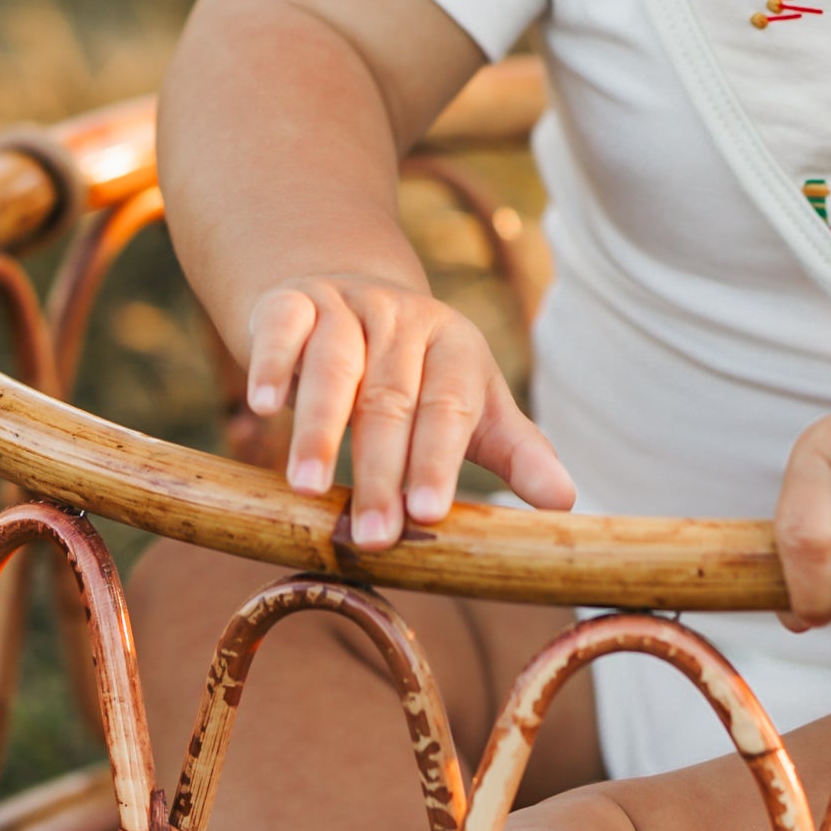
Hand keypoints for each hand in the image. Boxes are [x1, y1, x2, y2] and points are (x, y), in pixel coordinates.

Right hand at [244, 275, 572, 546]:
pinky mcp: (291, 302)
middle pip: (391, 399)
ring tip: (310, 489)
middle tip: (371, 536)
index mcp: (456, 346)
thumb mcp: (473, 404)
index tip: (429, 514)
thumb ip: (516, 450)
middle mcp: (403, 320)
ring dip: (319, 428)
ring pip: (334, 366)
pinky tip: (265, 406)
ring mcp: (344, 306)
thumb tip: (565, 504)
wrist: (350, 293)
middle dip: (380, 470)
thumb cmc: (419, 373)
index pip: (450, 406)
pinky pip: (281, 326)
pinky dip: (272, 364)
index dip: (437, 459)